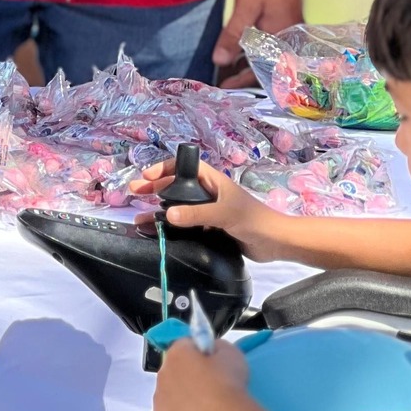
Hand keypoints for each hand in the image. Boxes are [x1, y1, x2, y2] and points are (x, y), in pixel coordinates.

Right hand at [132, 157, 281, 259]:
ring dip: (160, 211)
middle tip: (134, 193)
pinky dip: (171, 227)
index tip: (147, 178)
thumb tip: (167, 214)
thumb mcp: (224, 214)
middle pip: (177, 187)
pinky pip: (187, 225)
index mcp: (214, 181)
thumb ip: (197, 214)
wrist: (275, 243)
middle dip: (155, 188)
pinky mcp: (211, 229)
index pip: (185, 168)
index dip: (165, 169)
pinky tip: (159, 233)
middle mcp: (209, 194)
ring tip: (140, 217)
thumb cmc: (254, 220)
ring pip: (180, 208)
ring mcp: (209, 212)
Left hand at [151, 335, 249, 410]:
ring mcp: (158, 395)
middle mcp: (163, 371)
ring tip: (204, 406)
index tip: (213, 365)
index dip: (200, 354)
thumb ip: (216, 348)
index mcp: (177, 352)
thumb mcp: (231, 353)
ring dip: (182, 395)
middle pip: (175, 369)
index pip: (186, 347)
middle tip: (210, 387)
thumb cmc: (228, 382)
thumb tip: (210, 352)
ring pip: (170, 392)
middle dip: (189, 375)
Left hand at [212, 0, 301, 86]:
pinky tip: (246, 51)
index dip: (245, 80)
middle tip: (227, 83)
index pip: (266, 70)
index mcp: (282, 36)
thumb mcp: (245, 6)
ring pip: (272, 54)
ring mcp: (290, 27)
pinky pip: (274, 42)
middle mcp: (290, 36)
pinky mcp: (286, 18)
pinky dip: (259, 50)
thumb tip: (219, 61)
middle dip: (249, 76)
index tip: (228, 88)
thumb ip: (233, 35)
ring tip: (233, 71)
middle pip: (271, 65)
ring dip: (254, 63)